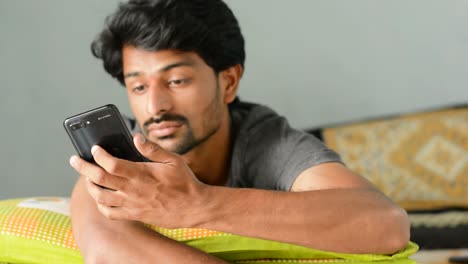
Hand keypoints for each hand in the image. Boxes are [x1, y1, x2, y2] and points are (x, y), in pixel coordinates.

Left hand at [69, 133, 209, 227]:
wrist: (193, 208)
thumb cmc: (184, 182)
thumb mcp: (173, 160)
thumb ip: (152, 149)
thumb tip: (136, 137)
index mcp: (141, 174)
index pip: (111, 164)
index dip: (99, 155)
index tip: (95, 148)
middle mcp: (133, 190)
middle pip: (99, 178)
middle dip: (83, 167)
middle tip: (75, 160)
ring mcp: (131, 204)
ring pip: (100, 196)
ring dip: (89, 186)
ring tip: (87, 178)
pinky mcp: (134, 215)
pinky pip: (110, 213)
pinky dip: (101, 205)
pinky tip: (101, 198)